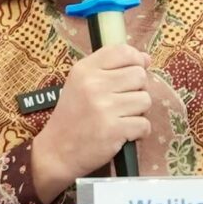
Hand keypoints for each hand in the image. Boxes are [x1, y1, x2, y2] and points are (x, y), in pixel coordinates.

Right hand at [28, 43, 152, 201]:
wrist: (56, 152)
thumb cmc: (72, 117)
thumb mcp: (80, 84)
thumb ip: (110, 68)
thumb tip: (146, 58)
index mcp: (84, 70)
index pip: (123, 51)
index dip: (136, 60)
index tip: (134, 71)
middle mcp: (94, 85)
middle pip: (139, 76)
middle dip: (137, 90)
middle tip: (123, 102)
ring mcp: (104, 108)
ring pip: (145, 100)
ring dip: (138, 112)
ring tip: (121, 118)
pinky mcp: (113, 130)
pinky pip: (144, 124)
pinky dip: (139, 132)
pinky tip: (124, 133)